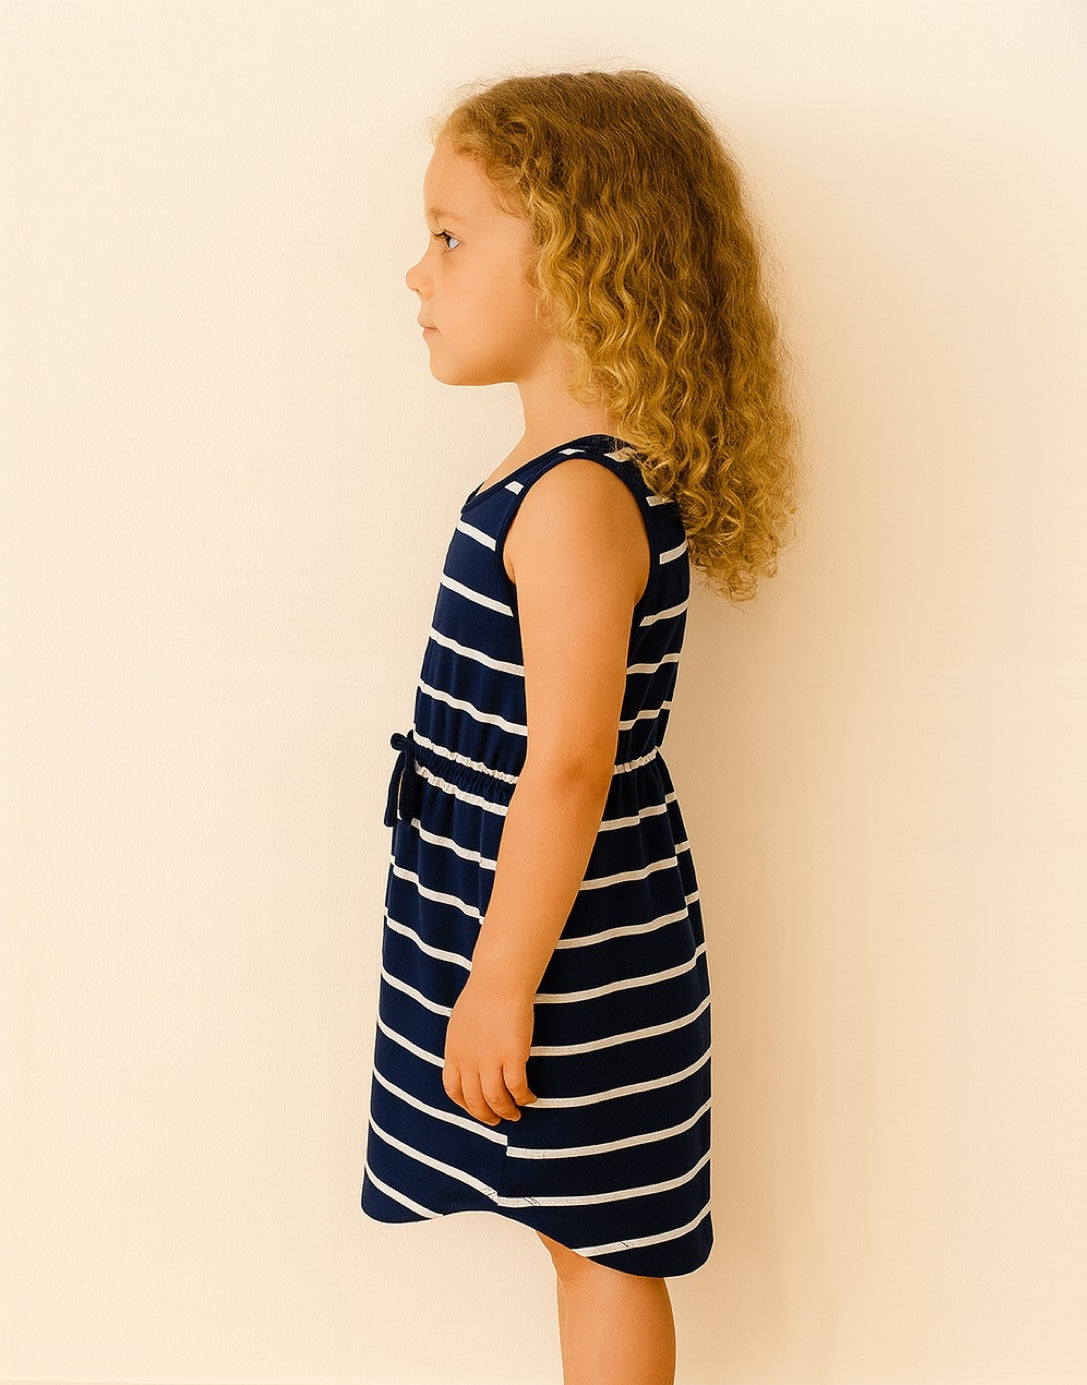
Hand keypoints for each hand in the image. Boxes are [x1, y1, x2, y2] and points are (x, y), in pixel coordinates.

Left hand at [443, 974, 537, 1125]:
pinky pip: (517, 1088)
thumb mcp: (460, 1024)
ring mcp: (490, 1061)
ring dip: (507, 1111)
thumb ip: (463, 1046)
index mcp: (454, 1053)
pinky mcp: (512, 1057)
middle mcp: (469, 1062)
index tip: (478, 1109)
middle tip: (498, 1120)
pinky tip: (530, 1096)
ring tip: (516, 1114)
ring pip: (496, 1101)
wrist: (499, 980)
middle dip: (487, 1116)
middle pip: (475, 1101)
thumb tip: (469, 1061)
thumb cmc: (483, 995)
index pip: (454, 1091)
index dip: (466, 1106)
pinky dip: (524, 1097)